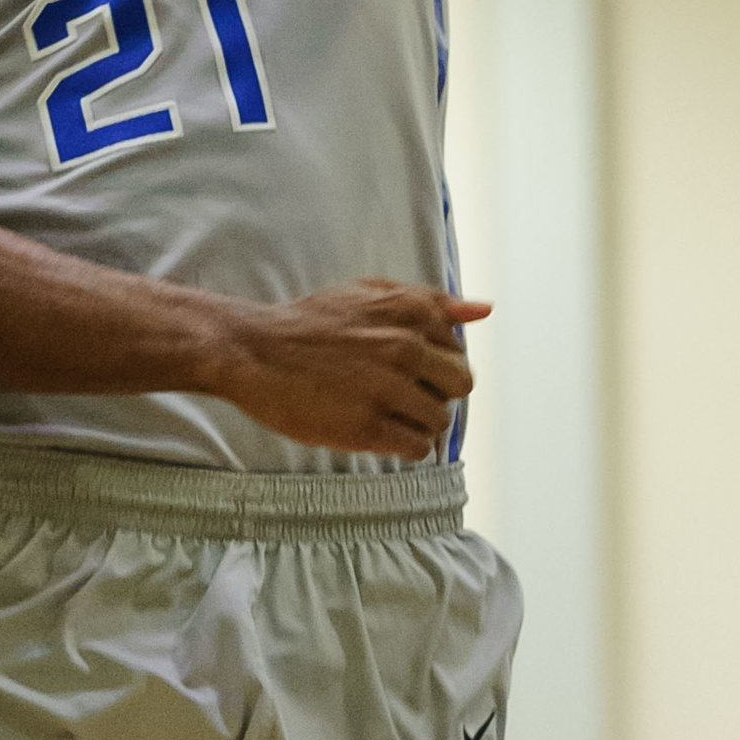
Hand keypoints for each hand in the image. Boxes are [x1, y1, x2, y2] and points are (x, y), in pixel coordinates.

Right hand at [213, 281, 488, 461]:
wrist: (254, 351)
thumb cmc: (311, 323)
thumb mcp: (370, 293)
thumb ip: (431, 301)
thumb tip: (484, 310)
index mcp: (410, 312)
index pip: (458, 351)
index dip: (434, 364)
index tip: (405, 367)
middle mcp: (405, 348)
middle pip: (459, 386)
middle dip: (436, 393)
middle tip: (400, 393)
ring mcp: (388, 389)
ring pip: (440, 420)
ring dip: (419, 422)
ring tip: (386, 414)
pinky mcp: (368, 427)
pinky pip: (416, 447)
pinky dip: (405, 445)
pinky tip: (379, 432)